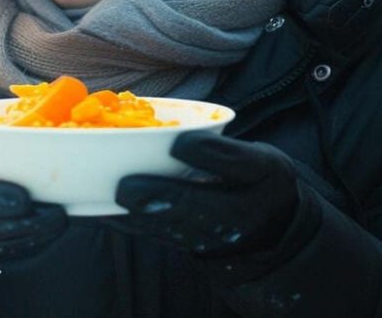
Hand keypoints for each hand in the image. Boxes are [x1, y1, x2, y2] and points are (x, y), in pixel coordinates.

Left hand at [108, 131, 298, 255]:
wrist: (275, 226)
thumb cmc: (256, 178)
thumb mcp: (256, 155)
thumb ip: (221, 147)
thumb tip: (170, 134)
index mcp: (264, 174)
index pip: (236, 163)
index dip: (207, 153)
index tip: (179, 142)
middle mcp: (245, 210)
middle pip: (200, 205)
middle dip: (161, 195)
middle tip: (127, 186)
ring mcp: (221, 236)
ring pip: (177, 226)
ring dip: (140, 215)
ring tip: (111, 198)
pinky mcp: (198, 247)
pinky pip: (162, 237)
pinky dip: (133, 225)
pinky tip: (106, 213)